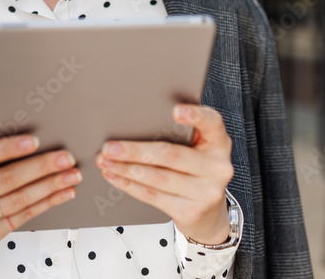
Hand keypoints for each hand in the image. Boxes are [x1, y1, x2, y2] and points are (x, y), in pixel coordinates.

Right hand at [0, 135, 80, 278]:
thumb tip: (23, 142)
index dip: (8, 148)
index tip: (34, 141)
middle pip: (7, 180)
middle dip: (42, 167)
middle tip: (65, 158)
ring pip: (20, 200)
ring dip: (51, 186)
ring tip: (71, 175)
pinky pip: (22, 216)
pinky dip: (45, 203)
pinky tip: (61, 194)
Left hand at [95, 104, 233, 245]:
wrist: (209, 214)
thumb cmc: (197, 171)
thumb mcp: (198, 148)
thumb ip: (180, 134)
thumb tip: (136, 123)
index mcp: (218, 143)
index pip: (212, 123)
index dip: (195, 116)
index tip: (175, 110)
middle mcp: (217, 167)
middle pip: (171, 155)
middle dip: (135, 151)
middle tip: (110, 147)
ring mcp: (206, 192)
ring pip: (158, 178)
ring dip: (126, 169)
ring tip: (106, 162)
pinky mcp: (191, 211)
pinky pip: (153, 196)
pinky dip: (129, 186)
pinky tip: (115, 176)